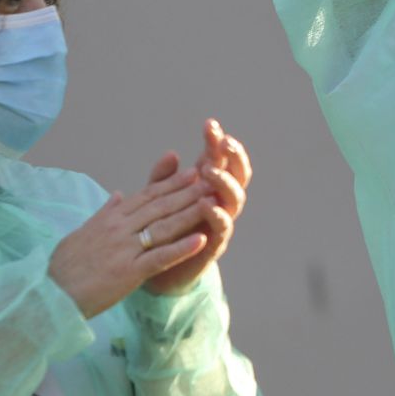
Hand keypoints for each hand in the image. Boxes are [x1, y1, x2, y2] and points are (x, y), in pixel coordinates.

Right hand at [48, 152, 211, 317]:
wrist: (51, 294)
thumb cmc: (64, 267)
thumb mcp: (82, 232)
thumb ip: (104, 213)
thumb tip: (118, 194)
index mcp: (110, 219)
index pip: (146, 196)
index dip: (171, 183)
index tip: (191, 171)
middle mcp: (119, 229)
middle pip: (159, 206)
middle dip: (187, 192)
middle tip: (211, 179)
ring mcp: (125, 249)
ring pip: (164, 227)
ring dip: (190, 213)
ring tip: (212, 201)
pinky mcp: (128, 272)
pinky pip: (160, 258)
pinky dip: (181, 248)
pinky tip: (201, 240)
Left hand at [146, 119, 252, 294]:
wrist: (157, 271)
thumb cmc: (161, 231)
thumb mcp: (157, 201)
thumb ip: (163, 179)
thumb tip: (171, 153)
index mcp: (207, 187)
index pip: (218, 158)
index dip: (216, 141)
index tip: (209, 123)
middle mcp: (219, 201)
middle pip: (237, 173)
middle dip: (233, 156)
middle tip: (224, 142)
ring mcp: (220, 221)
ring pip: (235, 198)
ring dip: (225, 182)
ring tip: (211, 171)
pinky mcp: (215, 244)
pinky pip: (223, 227)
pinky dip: (217, 215)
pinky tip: (207, 204)